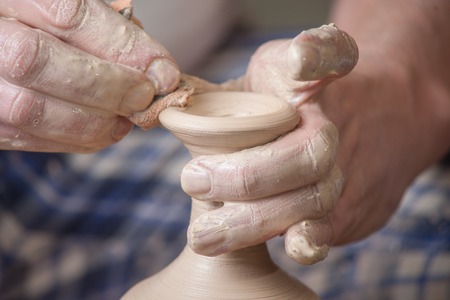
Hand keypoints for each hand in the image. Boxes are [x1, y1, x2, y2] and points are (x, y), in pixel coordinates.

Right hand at [0, 0, 179, 151]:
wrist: (10, 48)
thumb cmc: (51, 27)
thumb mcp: (76, 10)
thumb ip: (108, 28)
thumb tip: (156, 69)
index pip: (65, 12)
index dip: (119, 45)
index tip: (162, 71)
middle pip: (34, 60)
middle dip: (106, 86)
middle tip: (145, 98)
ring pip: (29, 108)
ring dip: (95, 120)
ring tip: (128, 117)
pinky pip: (26, 137)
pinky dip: (78, 139)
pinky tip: (107, 129)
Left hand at [180, 24, 358, 263]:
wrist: (343, 135)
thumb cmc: (273, 116)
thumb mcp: (241, 92)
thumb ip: (206, 97)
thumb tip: (156, 109)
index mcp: (302, 83)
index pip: (326, 54)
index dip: (318, 54)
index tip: (300, 58)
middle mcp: (330, 123)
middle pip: (307, 150)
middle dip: (247, 174)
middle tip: (191, 181)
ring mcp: (343, 166)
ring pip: (313, 196)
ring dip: (257, 218)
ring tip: (203, 236)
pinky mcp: (346, 206)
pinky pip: (332, 226)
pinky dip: (311, 238)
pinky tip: (293, 248)